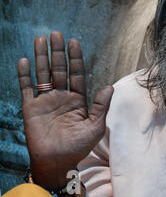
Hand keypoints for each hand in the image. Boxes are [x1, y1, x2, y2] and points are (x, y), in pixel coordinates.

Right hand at [17, 31, 113, 190]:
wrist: (58, 163)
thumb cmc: (79, 147)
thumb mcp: (95, 126)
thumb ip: (101, 106)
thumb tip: (109, 86)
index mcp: (78, 99)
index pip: (77, 73)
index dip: (75, 58)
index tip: (74, 41)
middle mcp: (61, 97)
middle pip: (59, 69)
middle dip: (58, 52)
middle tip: (56, 34)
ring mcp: (45, 101)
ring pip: (43, 74)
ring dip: (41, 57)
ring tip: (40, 40)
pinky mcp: (31, 109)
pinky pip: (27, 88)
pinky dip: (25, 75)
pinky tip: (24, 61)